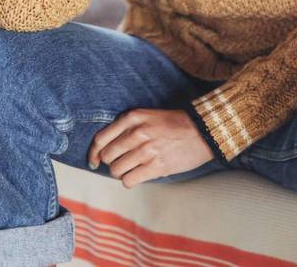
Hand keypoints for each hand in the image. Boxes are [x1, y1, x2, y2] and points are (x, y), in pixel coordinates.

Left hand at [88, 108, 214, 187]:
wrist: (202, 131)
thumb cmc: (175, 123)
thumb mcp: (148, 116)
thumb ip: (128, 127)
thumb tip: (106, 149)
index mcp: (133, 118)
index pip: (101, 139)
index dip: (93, 153)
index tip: (94, 161)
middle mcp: (136, 133)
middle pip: (108, 156)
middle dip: (112, 162)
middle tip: (123, 162)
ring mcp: (146, 150)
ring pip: (116, 170)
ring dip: (122, 172)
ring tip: (133, 168)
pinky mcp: (156, 166)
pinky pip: (129, 180)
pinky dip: (131, 181)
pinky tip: (139, 175)